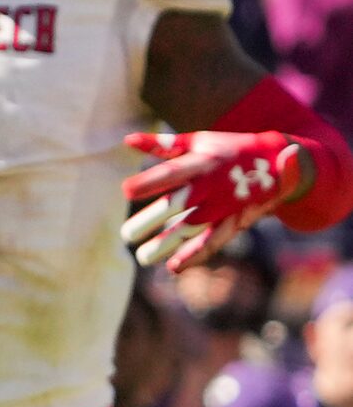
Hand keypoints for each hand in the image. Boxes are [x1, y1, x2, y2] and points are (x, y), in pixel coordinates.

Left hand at [124, 129, 306, 269]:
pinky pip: (214, 240)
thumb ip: (164, 144)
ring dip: (169, 243)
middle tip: (126, 235)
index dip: (151, 181)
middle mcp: (215, 185)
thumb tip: (127, 139)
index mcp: (205, 161)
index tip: (125, 191)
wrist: (282, 161)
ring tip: (143, 257)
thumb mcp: (200, 141)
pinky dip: (195, 254)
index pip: (174, 172)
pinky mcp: (235, 220)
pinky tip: (173, 266)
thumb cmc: (228, 149)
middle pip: (180, 203)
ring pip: (194, 227)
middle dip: (154, 219)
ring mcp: (226, 205)